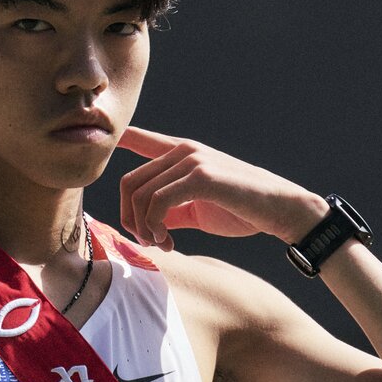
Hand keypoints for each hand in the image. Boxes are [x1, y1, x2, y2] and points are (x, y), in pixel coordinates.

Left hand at [117, 125, 329, 250]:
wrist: (281, 209)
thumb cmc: (241, 209)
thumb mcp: (197, 207)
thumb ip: (170, 209)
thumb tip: (145, 224)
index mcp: (181, 151)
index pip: (136, 137)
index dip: (113, 145)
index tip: (100, 166)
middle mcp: (182, 150)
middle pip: (128, 181)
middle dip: (129, 218)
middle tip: (147, 240)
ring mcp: (191, 160)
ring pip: (139, 194)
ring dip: (143, 228)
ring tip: (161, 244)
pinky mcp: (201, 177)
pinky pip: (157, 202)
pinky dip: (154, 228)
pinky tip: (168, 242)